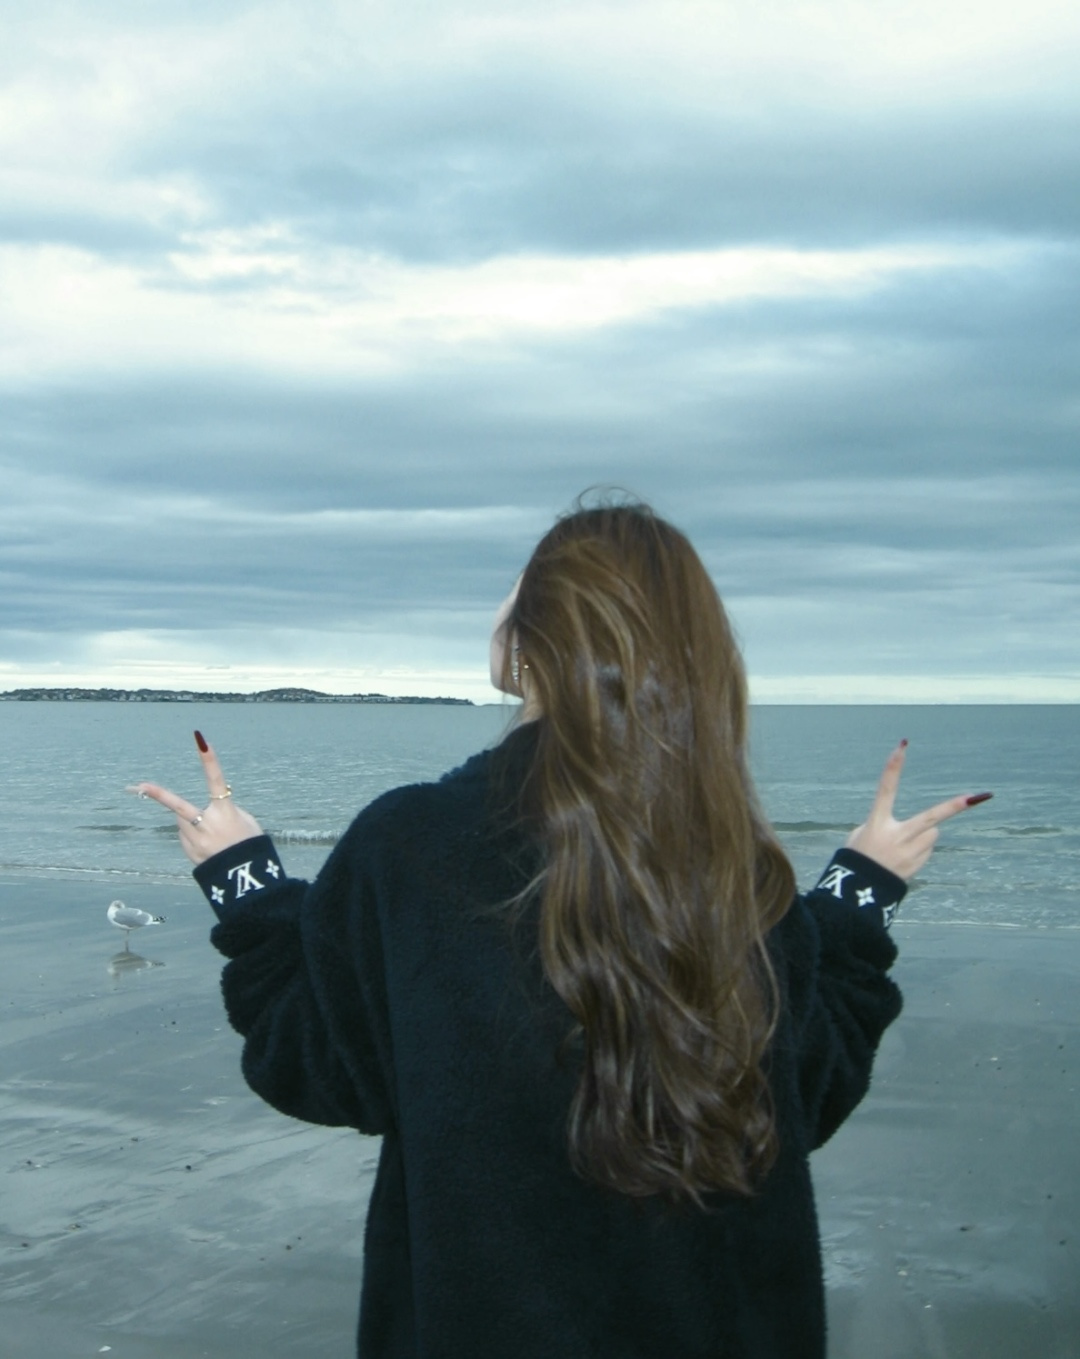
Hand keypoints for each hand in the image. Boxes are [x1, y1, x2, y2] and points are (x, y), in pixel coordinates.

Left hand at [131, 731, 263, 865]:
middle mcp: (207, 824)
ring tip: (211, 835)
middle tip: (136, 785)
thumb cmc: (250, 846)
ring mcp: (195, 840)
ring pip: (183, 822)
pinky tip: (209, 847)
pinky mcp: (190, 852)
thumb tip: (207, 809)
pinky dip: (194, 838)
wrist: (244, 878)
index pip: (216, 781)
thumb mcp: (246, 822)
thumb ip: (227, 810)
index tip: (202, 741)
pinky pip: (186, 838)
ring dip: (190, 822)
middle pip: (178, 807)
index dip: (209, 761)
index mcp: (225, 812)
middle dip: (157, 795)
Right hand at [845, 741, 991, 881]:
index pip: (886, 789)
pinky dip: (918, 850)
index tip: (903, 746)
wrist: (859, 890)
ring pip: (931, 833)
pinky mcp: (917, 864)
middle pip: (931, 817)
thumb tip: (921, 829)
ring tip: (901, 847)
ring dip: (922, 835)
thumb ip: (888, 825)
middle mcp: (896, 836)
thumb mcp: (861, 835)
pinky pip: (927, 848)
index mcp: (877, 823)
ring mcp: (909, 852)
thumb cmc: (858, 856)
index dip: (893, 767)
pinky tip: (901, 859)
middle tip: (980, 796)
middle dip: (955, 807)